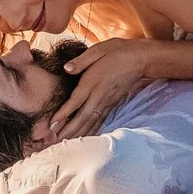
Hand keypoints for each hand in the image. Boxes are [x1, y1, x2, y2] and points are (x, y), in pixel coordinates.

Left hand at [39, 37, 163, 142]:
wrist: (141, 59)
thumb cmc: (117, 51)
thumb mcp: (98, 50)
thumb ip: (81, 60)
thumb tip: (66, 68)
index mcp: (93, 81)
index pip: (76, 101)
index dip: (63, 113)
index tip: (51, 124)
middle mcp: (100, 95)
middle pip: (83, 117)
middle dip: (68, 130)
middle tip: (54, 141)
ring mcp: (107, 101)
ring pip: (91, 122)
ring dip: (78, 134)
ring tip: (65, 143)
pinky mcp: (112, 104)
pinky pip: (100, 120)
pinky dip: (91, 130)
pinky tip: (84, 137)